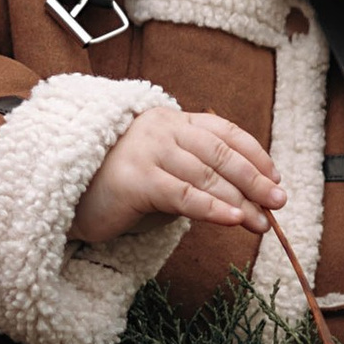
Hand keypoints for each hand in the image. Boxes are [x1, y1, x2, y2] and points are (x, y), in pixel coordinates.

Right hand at [72, 108, 282, 248]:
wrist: (64, 195)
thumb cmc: (117, 187)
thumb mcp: (163, 171)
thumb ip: (195, 174)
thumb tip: (248, 198)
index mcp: (171, 120)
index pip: (224, 131)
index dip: (255, 154)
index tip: (275, 178)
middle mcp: (161, 129)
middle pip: (221, 153)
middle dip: (255, 180)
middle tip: (279, 202)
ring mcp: (148, 151)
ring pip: (207, 176)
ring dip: (241, 201)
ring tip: (261, 222)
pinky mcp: (135, 179)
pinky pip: (184, 195)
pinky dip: (213, 208)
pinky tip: (233, 220)